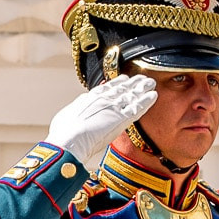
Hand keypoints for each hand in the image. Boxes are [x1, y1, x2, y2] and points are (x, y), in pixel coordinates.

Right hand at [45, 74, 159, 171]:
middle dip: (133, 83)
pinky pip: (138, 107)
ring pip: (132, 95)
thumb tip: (79, 106)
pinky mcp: (122, 117)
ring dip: (142, 88)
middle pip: (122, 88)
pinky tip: (153, 96)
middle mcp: (103, 99)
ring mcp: (114, 107)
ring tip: (151, 83)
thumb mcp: (67, 115)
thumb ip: (77, 109)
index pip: (107, 87)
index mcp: (89, 97)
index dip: (117, 82)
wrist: (70, 140)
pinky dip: (146, 101)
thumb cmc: (64, 133)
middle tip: (142, 78)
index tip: (124, 78)